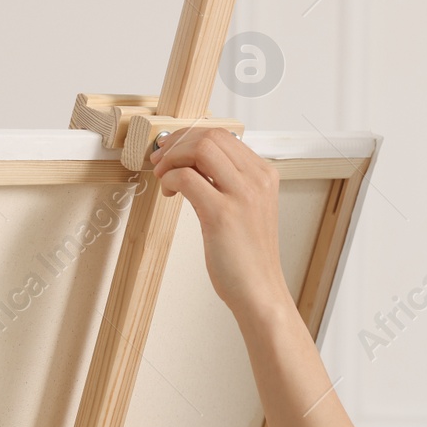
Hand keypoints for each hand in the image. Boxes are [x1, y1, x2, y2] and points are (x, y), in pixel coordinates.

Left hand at [150, 125, 288, 316]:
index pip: (224, 135)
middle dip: (178, 143)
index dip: (191, 137)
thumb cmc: (248, 256)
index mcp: (265, 175)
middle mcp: (257, 180)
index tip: (174, 150)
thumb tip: (195, 162)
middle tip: (162, 160)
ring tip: (164, 176)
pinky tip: (169, 192)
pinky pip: (187, 177)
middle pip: (211, 136)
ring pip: (200, 149)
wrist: (259, 291)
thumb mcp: (248, 208)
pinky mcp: (222, 214)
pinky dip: (170, 179)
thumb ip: (230, 182)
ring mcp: (242, 196)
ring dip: (173, 158)